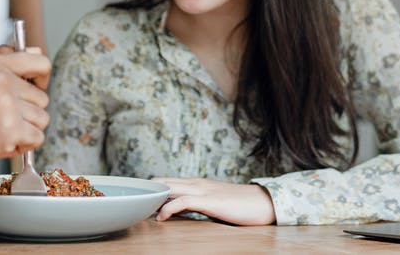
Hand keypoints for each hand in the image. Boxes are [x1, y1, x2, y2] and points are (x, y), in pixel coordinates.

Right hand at [0, 45, 50, 175]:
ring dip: (26, 130)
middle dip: (27, 112)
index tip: (33, 88)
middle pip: (42, 98)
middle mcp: (1, 81)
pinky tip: (2, 142)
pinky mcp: (11, 131)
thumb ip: (7, 62)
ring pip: (42, 119)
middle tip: (0, 118)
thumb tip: (36, 51)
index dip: (42, 78)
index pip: (41, 63)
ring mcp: (7, 106)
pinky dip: (24, 145)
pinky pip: (38, 138)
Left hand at [152, 178, 275, 224]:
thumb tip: (181, 211)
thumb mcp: (214, 203)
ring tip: (142, 210)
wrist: (264, 202)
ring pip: (170, 188)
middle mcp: (197, 183)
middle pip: (164, 182)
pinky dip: (168, 208)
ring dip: (154, 199)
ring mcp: (203, 190)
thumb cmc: (241, 205)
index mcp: (198, 183)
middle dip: (148, 193)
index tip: (140, 201)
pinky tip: (161, 218)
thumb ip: (198, 204)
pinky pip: (183, 201)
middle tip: (135, 205)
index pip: (168, 182)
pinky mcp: (209, 201)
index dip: (152, 190)